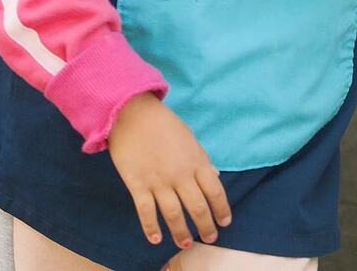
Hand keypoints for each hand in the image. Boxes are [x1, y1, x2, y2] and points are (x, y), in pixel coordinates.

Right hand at [108, 93, 231, 248]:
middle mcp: (180, 174)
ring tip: (185, 244)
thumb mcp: (190, 138)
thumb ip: (202, 159)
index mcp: (196, 161)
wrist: (132, 113)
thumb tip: (215, 176)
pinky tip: (155, 239)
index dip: (221, 209)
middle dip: (205, 226)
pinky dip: (151, 227)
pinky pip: (146, 211)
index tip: (224, 222)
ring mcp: (158, 181)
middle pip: (197, 207)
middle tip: (209, 238)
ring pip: (174, 214)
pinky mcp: (137, 184)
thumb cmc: (163, 124)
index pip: (215, 191)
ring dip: (181, 232)